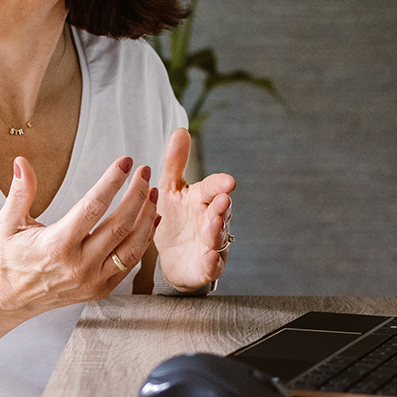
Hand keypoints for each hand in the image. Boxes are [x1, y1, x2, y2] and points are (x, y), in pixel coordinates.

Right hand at [0, 155, 158, 318]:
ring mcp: (93, 280)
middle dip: (136, 194)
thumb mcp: (7, 223)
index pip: (93, 207)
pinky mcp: (101, 289)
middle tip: (144, 171)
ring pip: (132, 246)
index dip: (112, 182)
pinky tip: (151, 220)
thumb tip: (22, 162)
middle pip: (119, 225)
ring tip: (152, 192)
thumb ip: (19, 192)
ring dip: (147, 217)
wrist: (11, 299)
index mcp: (57, 244)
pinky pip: (131, 263)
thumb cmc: (10, 258)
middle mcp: (79, 265)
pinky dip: (144, 240)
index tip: (125, 163)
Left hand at [154, 128, 235, 291]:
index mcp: (201, 199)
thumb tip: (180, 130)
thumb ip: (175, 162)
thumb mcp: (168, 188)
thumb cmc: (173, 217)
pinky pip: (212, 265)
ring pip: (217, 237)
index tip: (227, 181)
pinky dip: (211, 261)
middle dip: (222, 207)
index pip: (211, 189)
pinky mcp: (206, 266)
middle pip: (220, 212)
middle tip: (222, 201)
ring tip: (213, 224)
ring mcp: (210, 244)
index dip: (219, 185)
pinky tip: (208, 256)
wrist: (170, 256)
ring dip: (216, 231)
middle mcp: (210, 219)